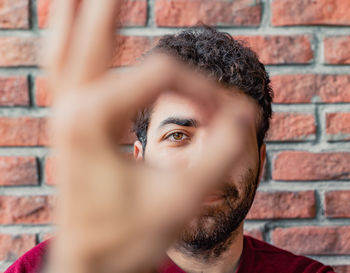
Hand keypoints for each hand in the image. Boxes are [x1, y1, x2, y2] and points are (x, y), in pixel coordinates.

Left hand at [44, 1, 242, 272]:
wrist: (90, 262)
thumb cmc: (128, 237)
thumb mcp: (181, 200)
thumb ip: (221, 154)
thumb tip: (246, 114)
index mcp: (91, 120)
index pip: (162, 74)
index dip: (204, 89)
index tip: (230, 117)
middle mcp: (70, 108)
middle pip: (92, 36)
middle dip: (109, 6)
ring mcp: (64, 114)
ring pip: (64, 48)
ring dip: (73, 17)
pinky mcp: (70, 124)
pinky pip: (63, 70)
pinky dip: (66, 41)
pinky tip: (67, 26)